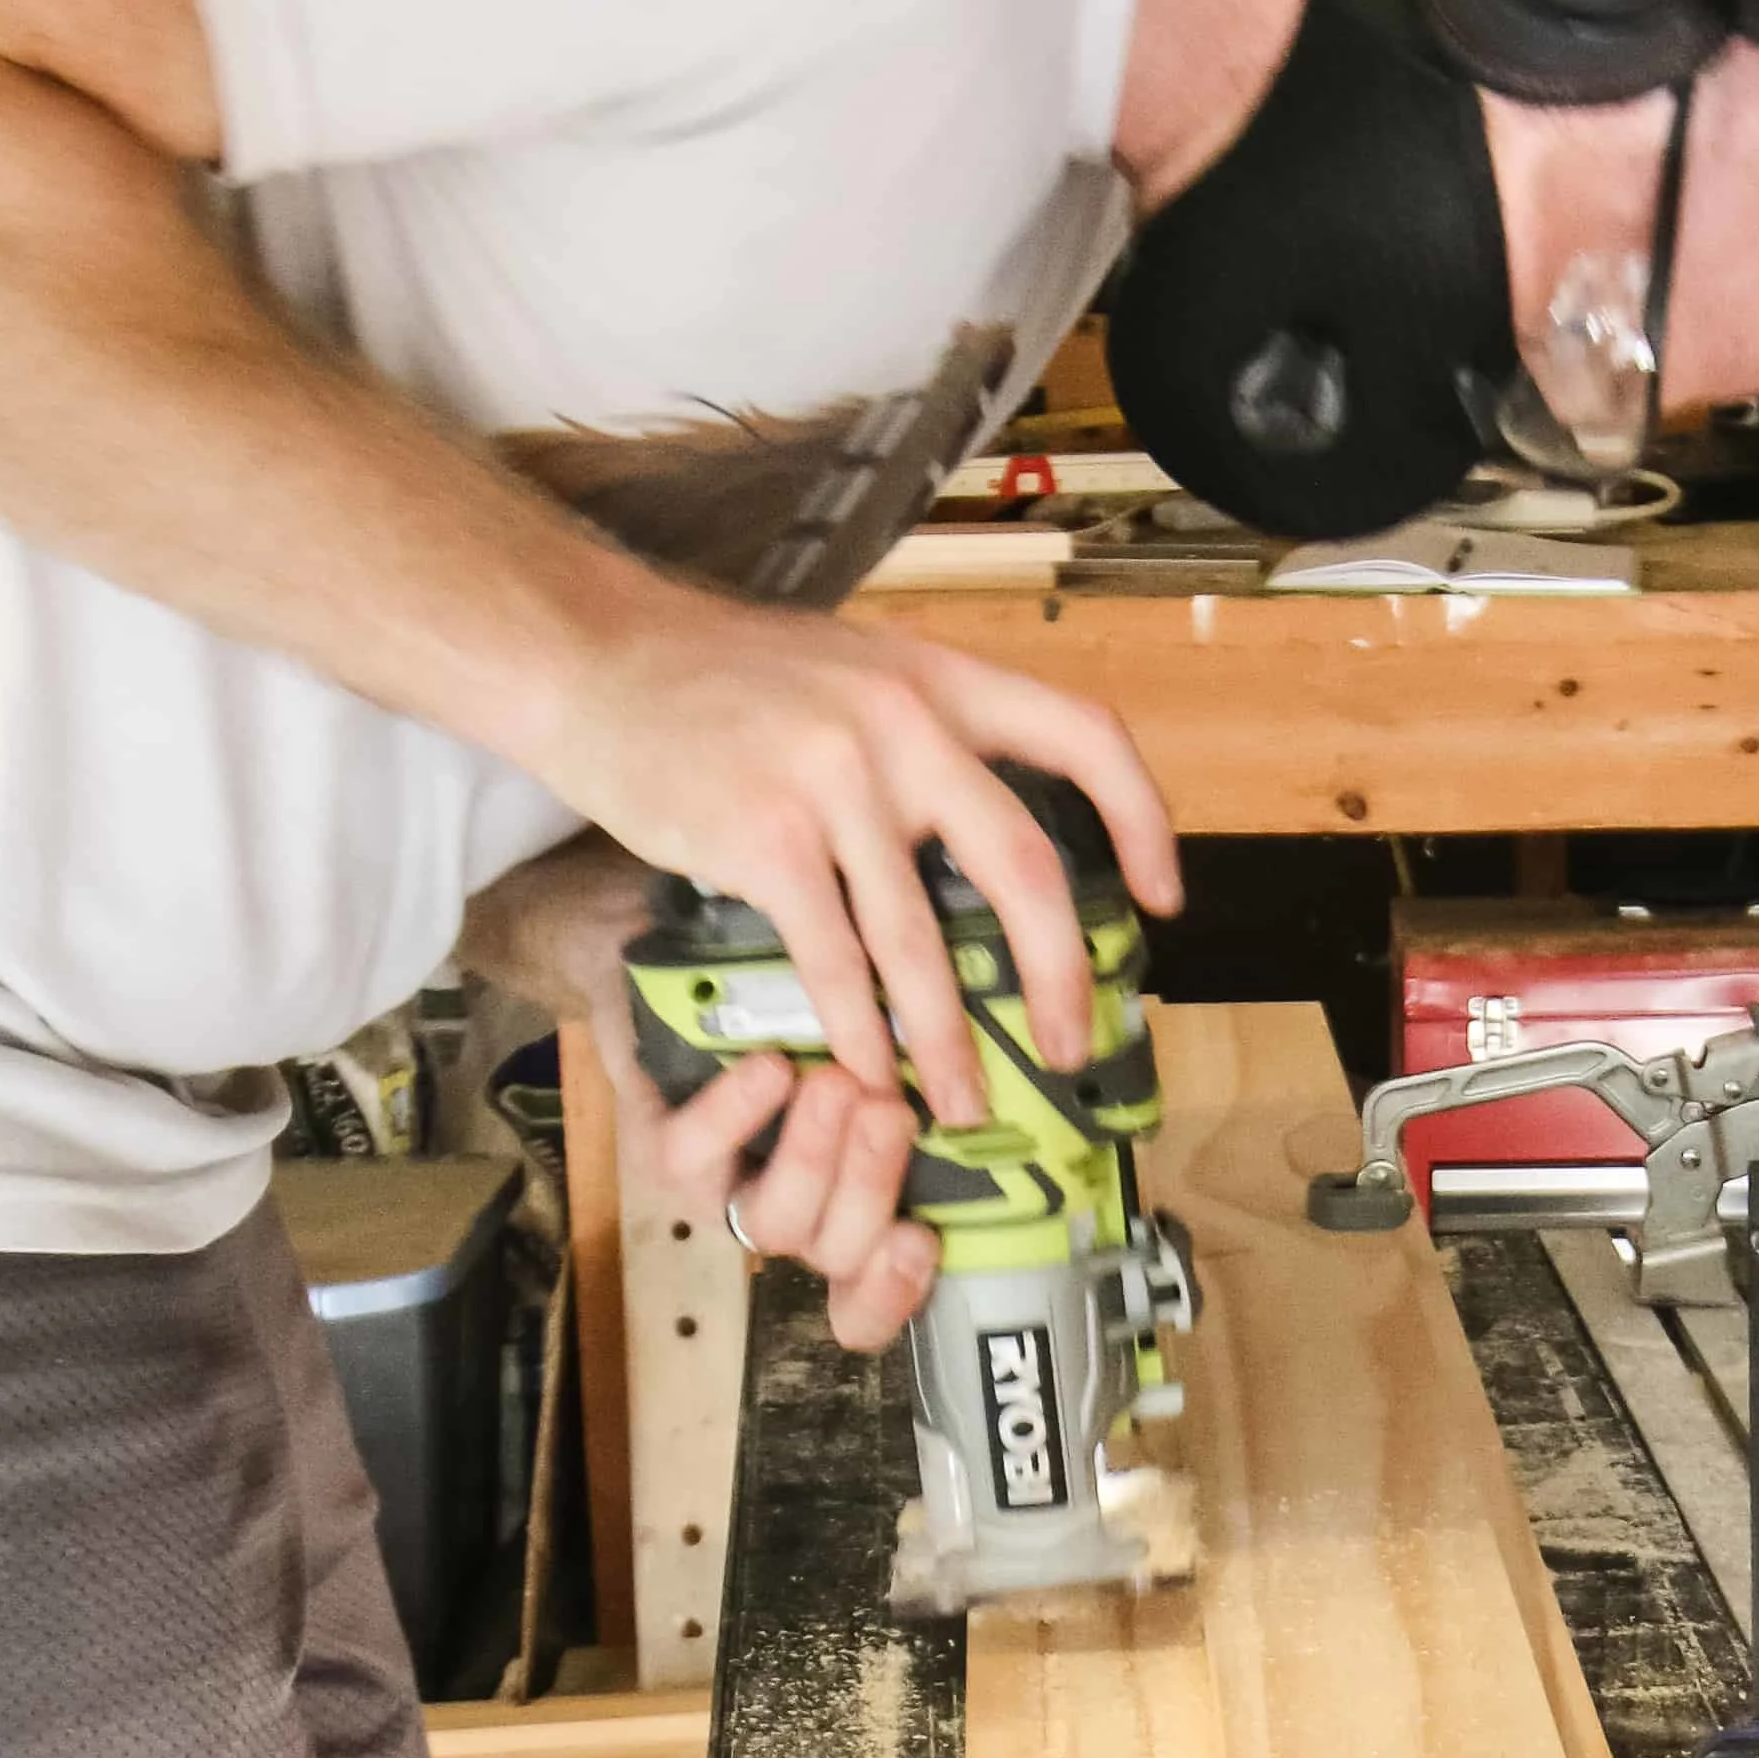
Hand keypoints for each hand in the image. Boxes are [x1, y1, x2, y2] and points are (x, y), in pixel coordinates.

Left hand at [457, 834, 938, 1354]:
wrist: (663, 939)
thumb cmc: (792, 992)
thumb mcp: (881, 1025)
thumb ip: (933, 1072)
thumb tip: (1006, 1076)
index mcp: (849, 1210)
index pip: (866, 1305)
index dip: (894, 1293)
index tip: (925, 1238)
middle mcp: (791, 1212)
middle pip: (837, 1254)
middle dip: (869, 1187)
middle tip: (890, 1112)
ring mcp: (726, 1187)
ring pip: (774, 1222)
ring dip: (815, 1159)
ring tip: (838, 1084)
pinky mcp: (662, 1146)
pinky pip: (694, 1159)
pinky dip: (736, 1118)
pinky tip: (772, 1068)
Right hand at [531, 580, 1178, 1132]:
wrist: (599, 657)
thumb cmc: (727, 681)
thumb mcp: (855, 671)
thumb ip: (930, 735)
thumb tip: (998, 842)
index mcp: (942, 679)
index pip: (1085, 736)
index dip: (1142, 820)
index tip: (1160, 899)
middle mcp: (903, 721)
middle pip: (1024, 862)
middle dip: (1061, 972)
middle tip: (1072, 1045)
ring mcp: (833, 779)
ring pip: (920, 937)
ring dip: (949, 1037)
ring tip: (962, 1100)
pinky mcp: (763, 837)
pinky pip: (832, 957)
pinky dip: (857, 1027)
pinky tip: (867, 1071)